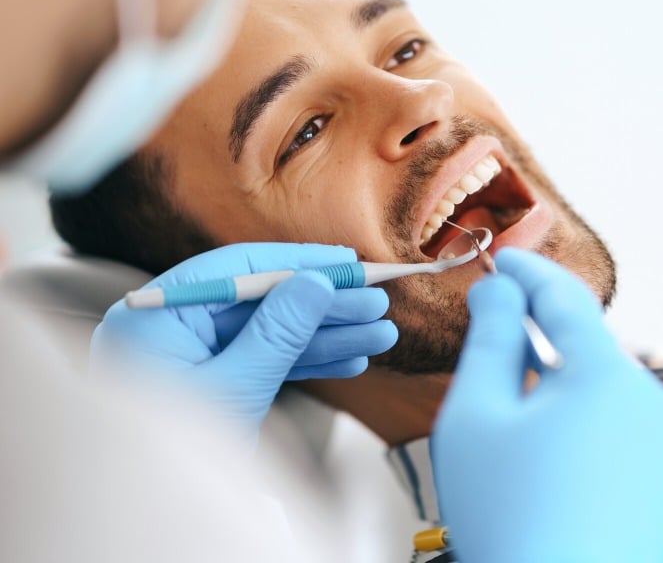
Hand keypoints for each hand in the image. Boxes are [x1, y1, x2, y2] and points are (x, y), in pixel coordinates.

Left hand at [91, 243, 396, 445]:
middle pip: (261, 301)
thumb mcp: (234, 390)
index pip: (236, 270)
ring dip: (327, 337)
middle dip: (323, 307)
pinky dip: (307, 363)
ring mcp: (193, 358)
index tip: (348, 265)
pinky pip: (265, 363)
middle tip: (377, 303)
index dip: (298, 263)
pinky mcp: (215, 384)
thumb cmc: (172, 462)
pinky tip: (350, 361)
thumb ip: (277, 333)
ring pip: (270, 334)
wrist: (157, 526)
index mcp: (156, 317)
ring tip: (380, 335)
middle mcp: (172, 328)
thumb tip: (316, 282)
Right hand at [433, 249, 662, 562]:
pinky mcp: (661, 476)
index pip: (563, 298)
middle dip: (534, 335)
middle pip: (583, 343)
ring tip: (508, 421)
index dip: (525, 271)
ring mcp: (662, 442)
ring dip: (553, 382)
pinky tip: (542, 454)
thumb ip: (488, 338)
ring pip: (598, 385)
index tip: (499, 256)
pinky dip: (576, 416)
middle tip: (487, 343)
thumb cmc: (514, 518)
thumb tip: (499, 291)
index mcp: (607, 375)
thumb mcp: (478, 415)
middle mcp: (649, 400)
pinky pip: (614, 423)